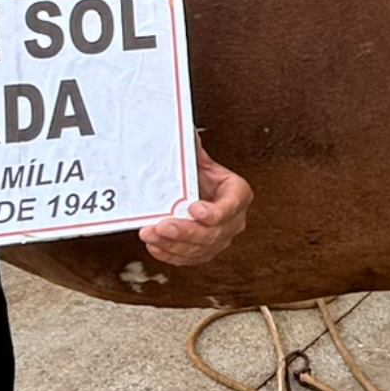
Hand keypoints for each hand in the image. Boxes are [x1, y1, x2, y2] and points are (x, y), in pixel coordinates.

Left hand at [139, 136, 251, 265]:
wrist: (200, 191)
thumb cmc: (203, 177)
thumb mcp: (200, 161)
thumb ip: (193, 150)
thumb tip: (183, 131)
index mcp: (238, 194)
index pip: (231, 206)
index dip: (214, 212)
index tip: (194, 208)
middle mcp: (233, 220)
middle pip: (213, 232)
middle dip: (186, 231)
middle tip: (164, 226)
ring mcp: (220, 238)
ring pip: (199, 249)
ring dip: (173, 244)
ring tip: (151, 235)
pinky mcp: (205, 251)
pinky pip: (189, 259)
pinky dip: (170, 254)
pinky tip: (155, 246)